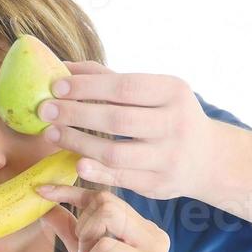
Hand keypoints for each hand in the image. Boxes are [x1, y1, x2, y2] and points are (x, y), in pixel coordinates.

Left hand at [36, 183, 169, 251]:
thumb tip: (46, 203)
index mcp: (142, 229)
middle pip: (107, 200)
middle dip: (83, 224)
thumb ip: (69, 228)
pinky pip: (107, 244)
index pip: (106, 196)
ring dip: (88, 239)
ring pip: (109, 214)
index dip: (72, 191)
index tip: (42, 191)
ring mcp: (155, 248)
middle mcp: (154, 234)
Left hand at [37, 60, 213, 199]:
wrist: (206, 158)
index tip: (55, 86)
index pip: (123, 87)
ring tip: (52, 133)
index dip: (86, 87)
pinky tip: (74, 162)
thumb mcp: (151, 92)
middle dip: (75, 114)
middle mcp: (175, 124)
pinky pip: (120, 179)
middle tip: (44, 110)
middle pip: (117, 120)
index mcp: (173, 91)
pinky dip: (95, 171)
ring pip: (115, 153)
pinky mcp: (159, 184)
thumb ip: (108, 79)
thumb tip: (62, 67)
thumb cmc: (165, 115)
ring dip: (78, 143)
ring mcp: (168, 157)